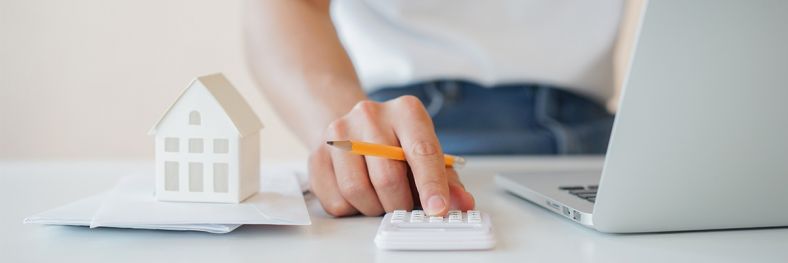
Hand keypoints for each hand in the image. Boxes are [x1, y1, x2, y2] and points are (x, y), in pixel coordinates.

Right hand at [308, 96, 475, 216]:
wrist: (353, 126)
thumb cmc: (396, 143)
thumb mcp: (426, 153)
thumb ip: (447, 180)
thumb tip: (462, 202)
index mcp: (406, 111)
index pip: (422, 151)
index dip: (431, 185)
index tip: (437, 209)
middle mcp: (371, 114)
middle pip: (387, 176)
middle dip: (399, 203)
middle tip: (403, 205)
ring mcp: (339, 132)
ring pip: (357, 190)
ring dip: (374, 208)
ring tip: (380, 199)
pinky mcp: (317, 154)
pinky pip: (335, 199)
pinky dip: (351, 209)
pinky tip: (359, 195)